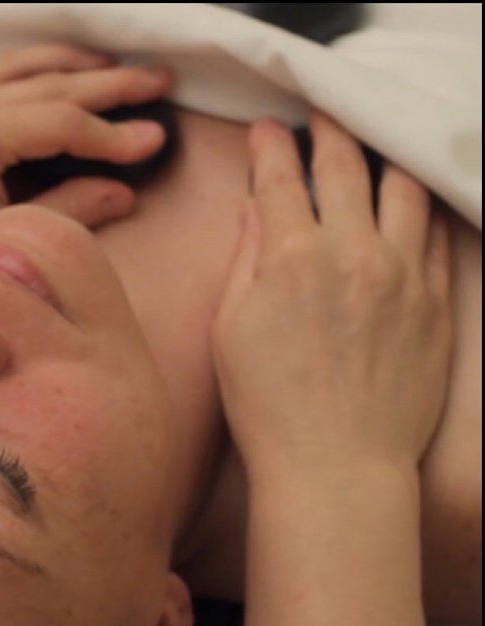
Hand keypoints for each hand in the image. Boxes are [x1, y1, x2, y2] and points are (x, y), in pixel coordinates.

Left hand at [0, 46, 169, 284]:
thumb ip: (65, 211)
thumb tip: (123, 193)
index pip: (61, 122)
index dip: (112, 133)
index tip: (154, 143)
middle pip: (47, 84)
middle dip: (108, 85)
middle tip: (160, 83)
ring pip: (18, 67)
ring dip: (70, 64)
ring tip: (116, 66)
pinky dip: (28, 72)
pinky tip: (55, 74)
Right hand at [212, 111, 455, 481]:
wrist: (335, 466)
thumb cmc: (270, 413)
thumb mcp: (230, 338)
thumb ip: (244, 265)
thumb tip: (256, 213)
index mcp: (291, 262)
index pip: (282, 180)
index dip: (271, 149)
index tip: (266, 132)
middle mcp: (352, 253)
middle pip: (347, 166)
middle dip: (331, 133)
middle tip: (323, 118)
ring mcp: (401, 271)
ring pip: (403, 185)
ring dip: (385, 158)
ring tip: (374, 152)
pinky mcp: (434, 296)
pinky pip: (434, 231)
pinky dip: (419, 207)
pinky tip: (407, 204)